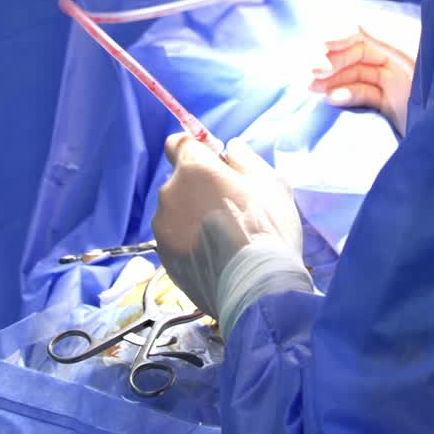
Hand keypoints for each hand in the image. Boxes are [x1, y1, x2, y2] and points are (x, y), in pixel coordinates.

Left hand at [152, 136, 303, 319]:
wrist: (256, 289)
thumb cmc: (267, 228)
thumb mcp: (270, 182)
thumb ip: (244, 158)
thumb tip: (229, 148)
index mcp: (193, 169)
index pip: (177, 143)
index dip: (195, 151)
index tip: (213, 165)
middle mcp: (169, 194)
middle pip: (180, 181)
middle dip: (198, 188)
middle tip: (228, 207)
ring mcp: (162, 229)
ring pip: (176, 211)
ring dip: (192, 216)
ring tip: (222, 238)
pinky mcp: (163, 258)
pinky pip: (175, 239)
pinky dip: (189, 242)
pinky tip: (214, 256)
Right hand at [310, 27, 414, 136]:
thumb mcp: (417, 57)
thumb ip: (389, 37)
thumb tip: (357, 21)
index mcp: (409, 38)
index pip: (367, 27)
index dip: (341, 33)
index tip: (322, 44)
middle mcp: (401, 55)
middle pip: (357, 51)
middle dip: (333, 60)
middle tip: (312, 72)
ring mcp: (396, 80)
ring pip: (356, 73)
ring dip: (333, 78)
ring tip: (313, 87)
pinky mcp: (392, 102)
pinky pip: (364, 93)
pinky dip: (347, 95)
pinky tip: (333, 99)